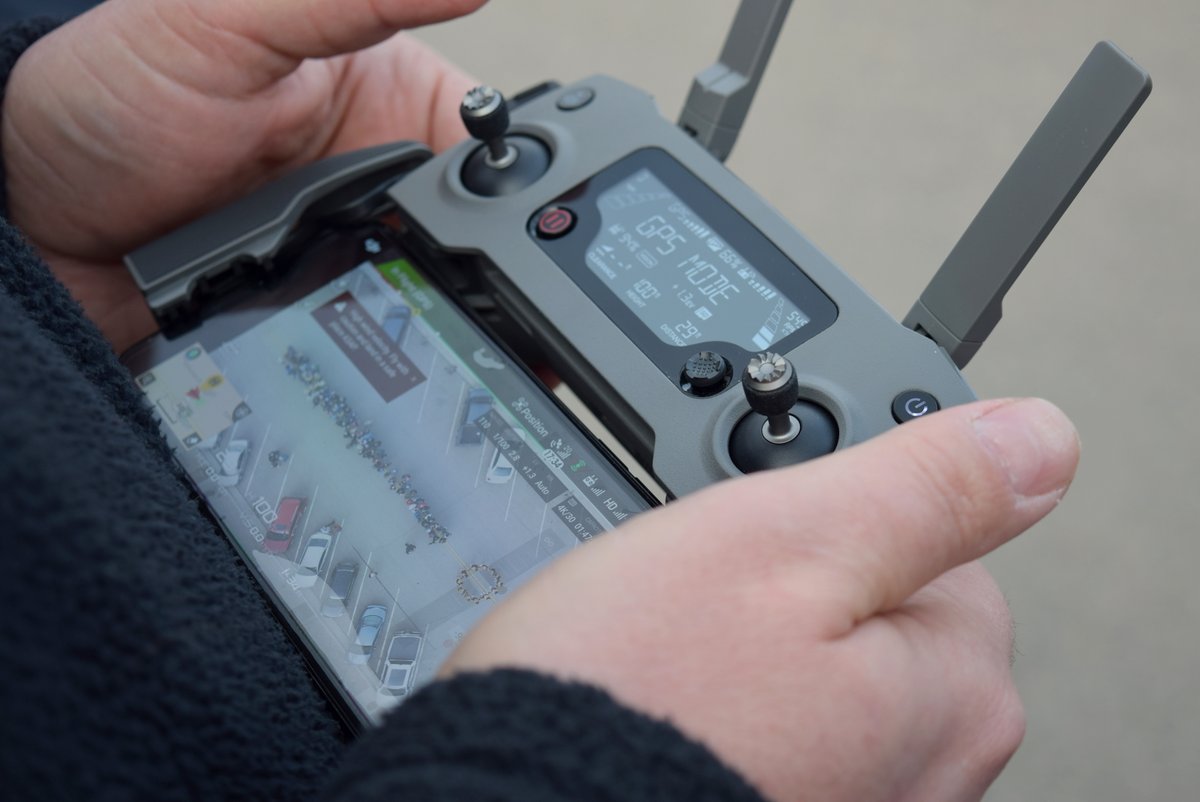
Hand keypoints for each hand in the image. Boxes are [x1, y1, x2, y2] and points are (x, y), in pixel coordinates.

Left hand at [2, 0, 486, 351]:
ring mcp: (353, 259)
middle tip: (521, 314)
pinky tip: (426, 383)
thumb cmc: (107, 99)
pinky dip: (406, 368)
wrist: (21, 220)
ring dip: (466, 330)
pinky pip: (384, 351)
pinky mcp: (318, 321)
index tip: (556, 230)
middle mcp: (383, 186)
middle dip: (508, 279)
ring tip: (486, 360)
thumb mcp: (233, 21)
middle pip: (487, 240)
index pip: (501, 151)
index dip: (533, 193)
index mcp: (393, 105)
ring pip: (446, 305)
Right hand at [442, 398, 1079, 801]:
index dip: (830, 512)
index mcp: (954, 686)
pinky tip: (669, 702)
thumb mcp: (784, 537)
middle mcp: (929, 766)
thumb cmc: (635, 696)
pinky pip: (771, 719)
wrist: (511, 800)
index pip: (934, 537)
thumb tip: (1036, 440)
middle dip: (788, 582)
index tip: (757, 523)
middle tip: (699, 597)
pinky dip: (724, 701)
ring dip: (747, 643)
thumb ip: (926, 486)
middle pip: (873, 606)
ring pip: (811, 663)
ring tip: (669, 651)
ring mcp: (859, 798)